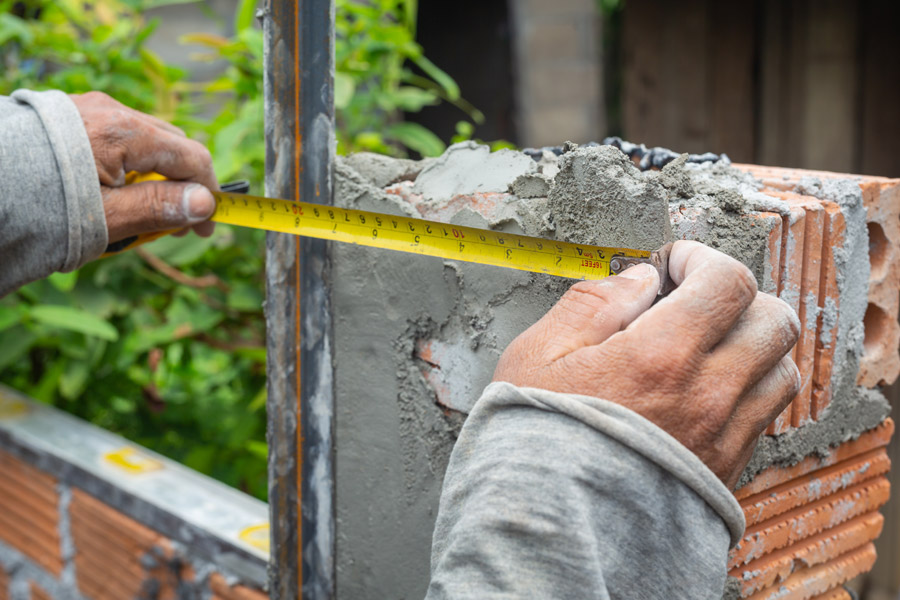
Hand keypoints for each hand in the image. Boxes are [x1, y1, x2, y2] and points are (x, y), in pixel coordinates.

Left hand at [70, 92, 218, 242]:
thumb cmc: (30, 207)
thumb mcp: (103, 217)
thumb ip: (157, 207)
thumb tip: (205, 203)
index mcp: (122, 131)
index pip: (191, 157)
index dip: (207, 194)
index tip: (204, 228)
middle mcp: (109, 109)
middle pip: (171, 145)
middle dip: (180, 185)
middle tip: (172, 225)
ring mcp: (87, 108)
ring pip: (144, 142)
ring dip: (152, 176)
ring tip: (137, 212)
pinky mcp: (68, 115)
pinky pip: (116, 138)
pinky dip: (126, 165)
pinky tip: (110, 192)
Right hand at [493, 240, 800, 488]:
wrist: (546, 526)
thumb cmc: (534, 440)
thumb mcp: (537, 354)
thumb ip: (592, 304)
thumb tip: (639, 279)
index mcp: (660, 358)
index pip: (727, 282)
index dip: (703, 257)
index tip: (675, 263)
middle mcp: (706, 396)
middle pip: (774, 320)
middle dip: (738, 295)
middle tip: (695, 298)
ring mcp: (723, 437)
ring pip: (781, 369)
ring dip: (751, 342)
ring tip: (705, 344)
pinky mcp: (724, 468)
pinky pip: (764, 414)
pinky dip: (747, 387)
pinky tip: (703, 388)